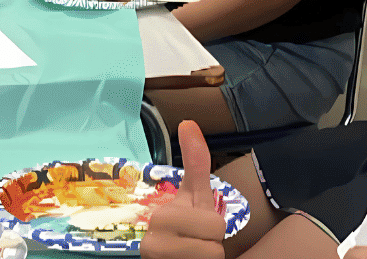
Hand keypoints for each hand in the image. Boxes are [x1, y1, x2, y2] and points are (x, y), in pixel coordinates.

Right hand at [139, 121, 224, 258]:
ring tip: (192, 256)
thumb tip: (188, 121)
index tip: (196, 228)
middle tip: (196, 244)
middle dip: (212, 244)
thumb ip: (195, 164)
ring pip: (212, 258)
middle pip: (215, 243)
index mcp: (159, 219)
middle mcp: (151, 246)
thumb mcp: (194, 198)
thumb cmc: (187, 231)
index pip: (215, 224)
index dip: (212, 226)